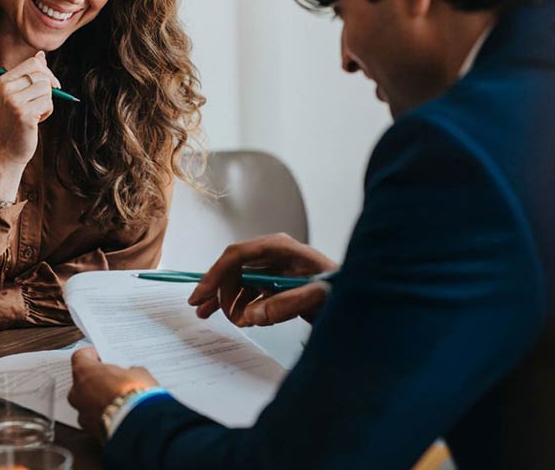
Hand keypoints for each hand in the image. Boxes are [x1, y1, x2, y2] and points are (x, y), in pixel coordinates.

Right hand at [0, 52, 60, 198]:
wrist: (7, 150)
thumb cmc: (16, 122)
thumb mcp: (19, 94)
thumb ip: (30, 75)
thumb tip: (41, 54)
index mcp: (4, 80)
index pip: (34, 62)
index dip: (47, 72)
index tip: (51, 86)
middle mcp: (7, 88)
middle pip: (43, 75)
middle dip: (49, 88)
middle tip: (41, 103)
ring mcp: (14, 101)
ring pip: (47, 89)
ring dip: (47, 103)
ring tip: (35, 114)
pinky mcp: (23, 113)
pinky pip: (48, 103)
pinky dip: (47, 113)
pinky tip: (35, 121)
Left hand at [68, 347, 157, 440]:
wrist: (138, 426)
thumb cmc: (134, 394)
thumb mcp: (138, 373)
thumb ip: (129, 371)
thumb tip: (131, 374)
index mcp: (84, 371)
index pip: (80, 357)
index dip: (91, 356)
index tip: (100, 356)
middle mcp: (77, 392)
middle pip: (82, 381)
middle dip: (96, 380)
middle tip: (113, 379)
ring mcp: (82, 413)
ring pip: (87, 402)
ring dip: (98, 400)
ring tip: (118, 399)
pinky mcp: (90, 430)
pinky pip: (94, 418)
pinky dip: (103, 416)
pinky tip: (118, 414)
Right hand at [188, 233, 337, 326]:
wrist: (364, 300)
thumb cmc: (346, 291)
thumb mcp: (318, 297)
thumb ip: (284, 305)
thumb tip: (250, 315)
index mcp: (282, 248)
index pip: (238, 254)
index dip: (216, 273)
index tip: (202, 293)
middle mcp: (275, 255)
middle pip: (234, 267)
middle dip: (217, 289)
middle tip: (202, 309)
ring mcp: (275, 269)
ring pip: (239, 281)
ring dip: (226, 300)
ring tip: (214, 317)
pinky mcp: (278, 283)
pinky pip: (250, 291)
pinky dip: (241, 305)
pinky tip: (239, 318)